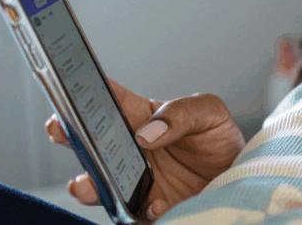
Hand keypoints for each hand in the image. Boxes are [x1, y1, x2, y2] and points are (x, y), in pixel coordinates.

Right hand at [45, 80, 244, 220]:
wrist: (241, 179)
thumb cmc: (220, 140)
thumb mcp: (210, 113)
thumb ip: (180, 113)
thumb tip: (146, 132)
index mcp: (144, 118)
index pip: (112, 101)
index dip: (88, 92)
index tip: (71, 89)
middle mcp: (132, 150)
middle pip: (92, 143)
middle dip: (69, 136)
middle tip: (60, 130)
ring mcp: (136, 180)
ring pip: (100, 184)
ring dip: (90, 185)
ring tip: (87, 185)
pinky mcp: (148, 209)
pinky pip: (133, 213)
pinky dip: (138, 211)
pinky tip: (155, 203)